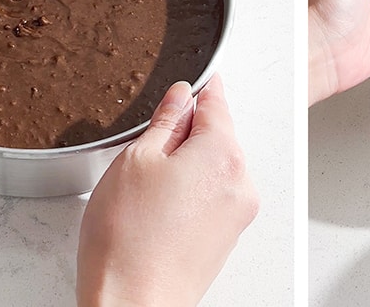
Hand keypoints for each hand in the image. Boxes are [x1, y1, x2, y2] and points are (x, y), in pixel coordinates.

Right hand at [77, 75, 258, 306]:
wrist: (135, 302)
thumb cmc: (128, 238)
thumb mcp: (136, 160)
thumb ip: (165, 122)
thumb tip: (181, 96)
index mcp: (223, 153)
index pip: (217, 104)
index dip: (199, 91)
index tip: (192, 84)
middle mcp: (241, 181)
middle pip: (219, 136)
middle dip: (187, 135)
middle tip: (147, 149)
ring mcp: (238, 212)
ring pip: (215, 168)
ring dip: (189, 165)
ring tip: (146, 189)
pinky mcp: (227, 236)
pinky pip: (213, 197)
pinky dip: (191, 194)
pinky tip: (158, 210)